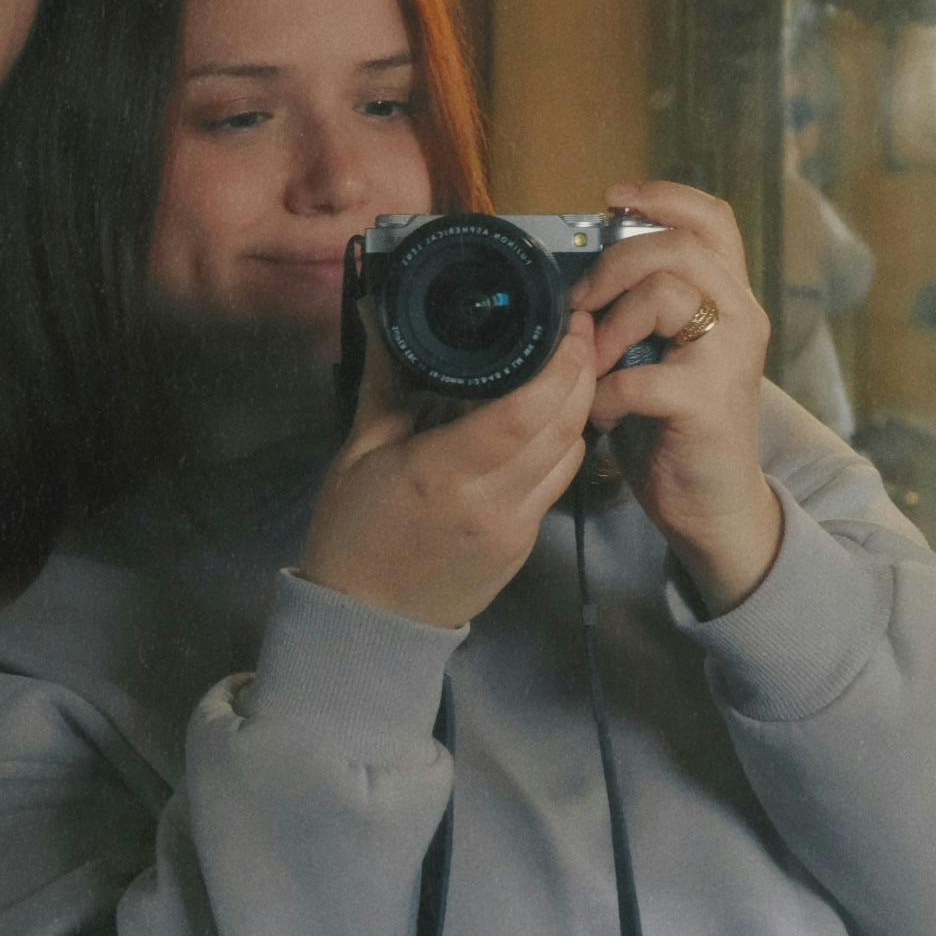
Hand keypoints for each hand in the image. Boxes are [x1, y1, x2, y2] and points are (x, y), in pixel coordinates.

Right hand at [297, 312, 598, 627]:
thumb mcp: (359, 451)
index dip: (560, 363)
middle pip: (564, 426)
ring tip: (571, 366)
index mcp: (443, 472)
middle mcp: (492, 501)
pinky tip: (549, 418)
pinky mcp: (526, 544)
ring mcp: (516, 528)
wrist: (366, 623)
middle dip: (584, 371)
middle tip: (581, 329)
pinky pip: (558, 482)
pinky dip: (563, 442)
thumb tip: (384, 313)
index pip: (524, 410)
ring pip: (573, 454)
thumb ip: (385, 380)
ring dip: (581, 406)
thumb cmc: (352, 533)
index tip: (569, 321)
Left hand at [571, 180, 783, 612]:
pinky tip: (599, 415)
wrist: (715, 507)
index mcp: (728, 298)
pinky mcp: (707, 404)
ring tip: (591, 364)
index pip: (713, 220)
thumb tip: (574, 273)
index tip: (613, 198)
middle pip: (680, 247)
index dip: (665, 197)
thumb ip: (639, 309)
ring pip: (666, 295)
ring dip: (609, 326)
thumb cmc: (674, 426)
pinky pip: (638, 376)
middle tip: (580, 304)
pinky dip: (602, 394)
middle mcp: (740, 317)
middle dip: (613, 265)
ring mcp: (729, 359)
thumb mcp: (661, 352)